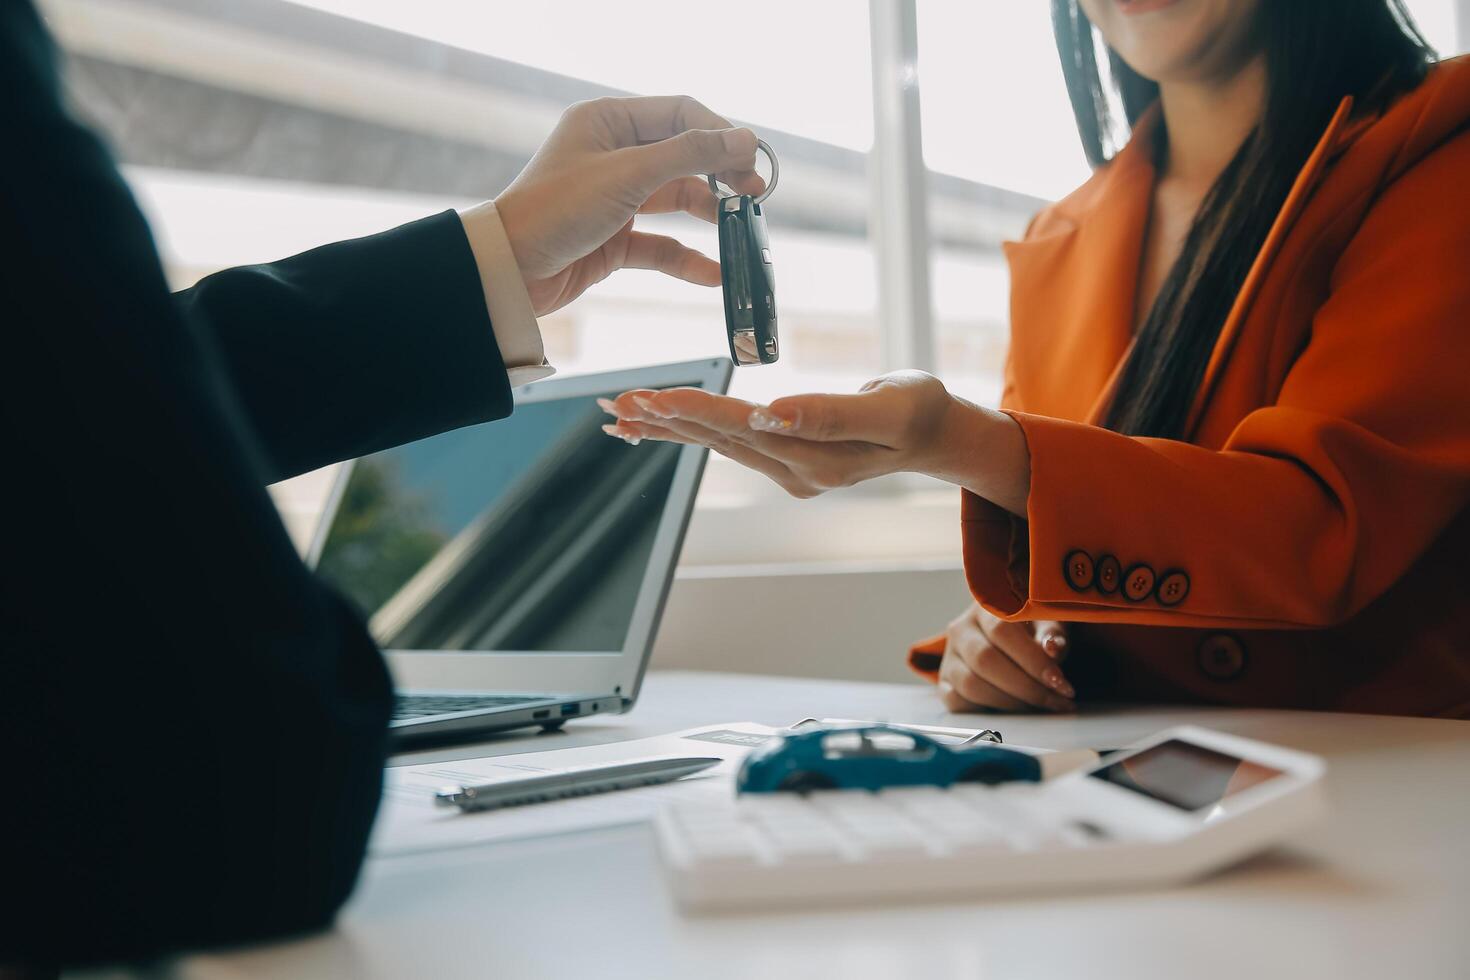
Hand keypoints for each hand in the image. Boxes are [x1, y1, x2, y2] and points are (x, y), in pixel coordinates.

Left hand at [493, 95, 762, 314]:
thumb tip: (744, 138)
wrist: (508, 271)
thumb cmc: (556, 210)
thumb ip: (690, 155)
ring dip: (710, 214)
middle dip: (721, 174)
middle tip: (755, 193)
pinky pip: (661, 245)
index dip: (719, 133)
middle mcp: (612, 154)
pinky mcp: (613, 239)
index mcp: (608, 121)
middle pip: (683, 156)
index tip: (753, 158)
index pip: (679, 114)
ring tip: (742, 229)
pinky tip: (713, 273)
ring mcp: (614, 197)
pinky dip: (687, 258)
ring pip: (676, 200)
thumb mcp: (629, 175)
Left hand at [599, 371, 1031, 513]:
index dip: (697, 411)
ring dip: (666, 428)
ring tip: (620, 413)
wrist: (934, 434)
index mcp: (819, 459)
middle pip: (719, 441)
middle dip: (665, 420)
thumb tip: (774, 412)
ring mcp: (787, 471)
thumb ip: (833, 412)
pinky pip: (725, 444)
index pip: (746, 429)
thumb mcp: (891, 409)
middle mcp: (795, 472)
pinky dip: (686, 432)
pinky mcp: (782, 459)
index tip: (653, 398)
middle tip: (616, 405)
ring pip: (715, 445)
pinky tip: (652, 425)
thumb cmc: (919, 411)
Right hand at [936, 604, 1074, 713]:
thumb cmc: (1032, 629)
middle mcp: (961, 629)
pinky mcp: (945, 682)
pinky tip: (1013, 709)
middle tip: (1057, 701)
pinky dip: (988, 711)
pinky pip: (957, 702)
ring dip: (1010, 702)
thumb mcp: (1048, 624)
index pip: (1002, 631)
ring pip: (970, 685)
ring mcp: (950, 657)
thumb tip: (1052, 647)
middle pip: (984, 660)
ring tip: (1039, 706)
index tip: (1060, 682)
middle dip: (1026, 687)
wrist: (1012, 638)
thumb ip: (1052, 634)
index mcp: (986, 607)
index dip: (1032, 660)